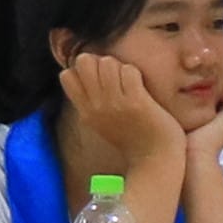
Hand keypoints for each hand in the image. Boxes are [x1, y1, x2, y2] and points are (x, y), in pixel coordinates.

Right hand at [47, 41, 179, 182]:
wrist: (155, 160)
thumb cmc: (133, 139)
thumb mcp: (101, 123)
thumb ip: (91, 102)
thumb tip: (82, 74)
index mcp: (86, 112)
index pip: (66, 75)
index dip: (83, 69)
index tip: (99, 78)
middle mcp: (96, 107)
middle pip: (84, 62)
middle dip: (101, 62)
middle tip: (116, 77)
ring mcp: (116, 104)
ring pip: (108, 62)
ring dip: (121, 67)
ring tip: (130, 82)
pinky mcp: (137, 103)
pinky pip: (129, 71)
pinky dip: (135, 74)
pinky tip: (141, 87)